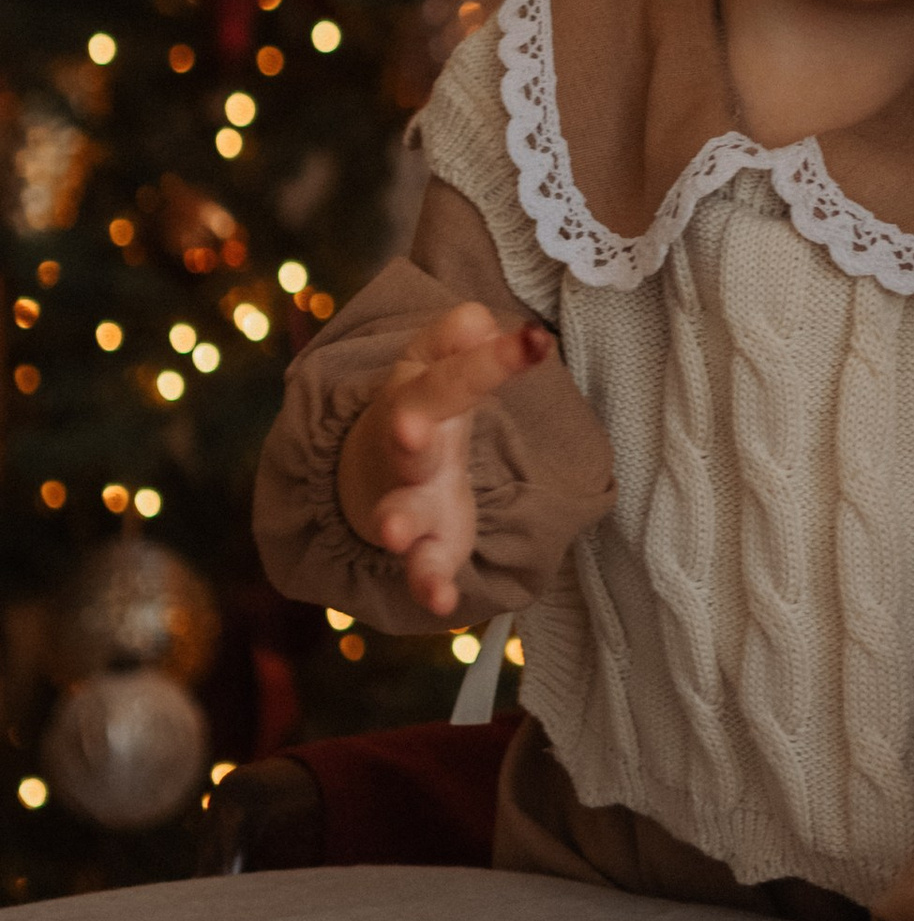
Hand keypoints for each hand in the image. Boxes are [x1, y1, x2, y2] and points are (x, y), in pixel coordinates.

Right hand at [337, 300, 551, 622]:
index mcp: (416, 394)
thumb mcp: (436, 363)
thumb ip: (456, 339)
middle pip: (406, 441)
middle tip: (410, 431)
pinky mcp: (426, 544)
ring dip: (396, 523)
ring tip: (392, 535)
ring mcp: (410, 500)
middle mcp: (406, 449)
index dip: (488, 359)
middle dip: (407, 437)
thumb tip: (477, 318)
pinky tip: (440, 602)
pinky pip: (422, 567)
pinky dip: (428, 583)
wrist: (373, 470)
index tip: (534, 340)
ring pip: (399, 512)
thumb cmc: (423, 405)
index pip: (450, 375)